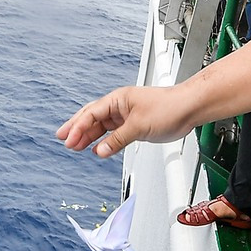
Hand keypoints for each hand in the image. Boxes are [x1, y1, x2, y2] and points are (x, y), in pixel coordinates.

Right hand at [57, 86, 198, 157]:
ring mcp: (126, 115)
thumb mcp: (139, 126)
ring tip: (75, 146)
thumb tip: (100, 150)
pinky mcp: (134, 125)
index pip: (91, 113)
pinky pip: (114, 133)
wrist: (188, 108)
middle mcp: (120, 106)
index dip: (78, 127)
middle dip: (77, 128)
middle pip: (92, 117)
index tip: (68, 140)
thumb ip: (118, 140)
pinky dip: (104, 141)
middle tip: (62, 139)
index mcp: (118, 99)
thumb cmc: (169, 107)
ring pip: (102, 126)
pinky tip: (98, 148)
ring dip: (89, 136)